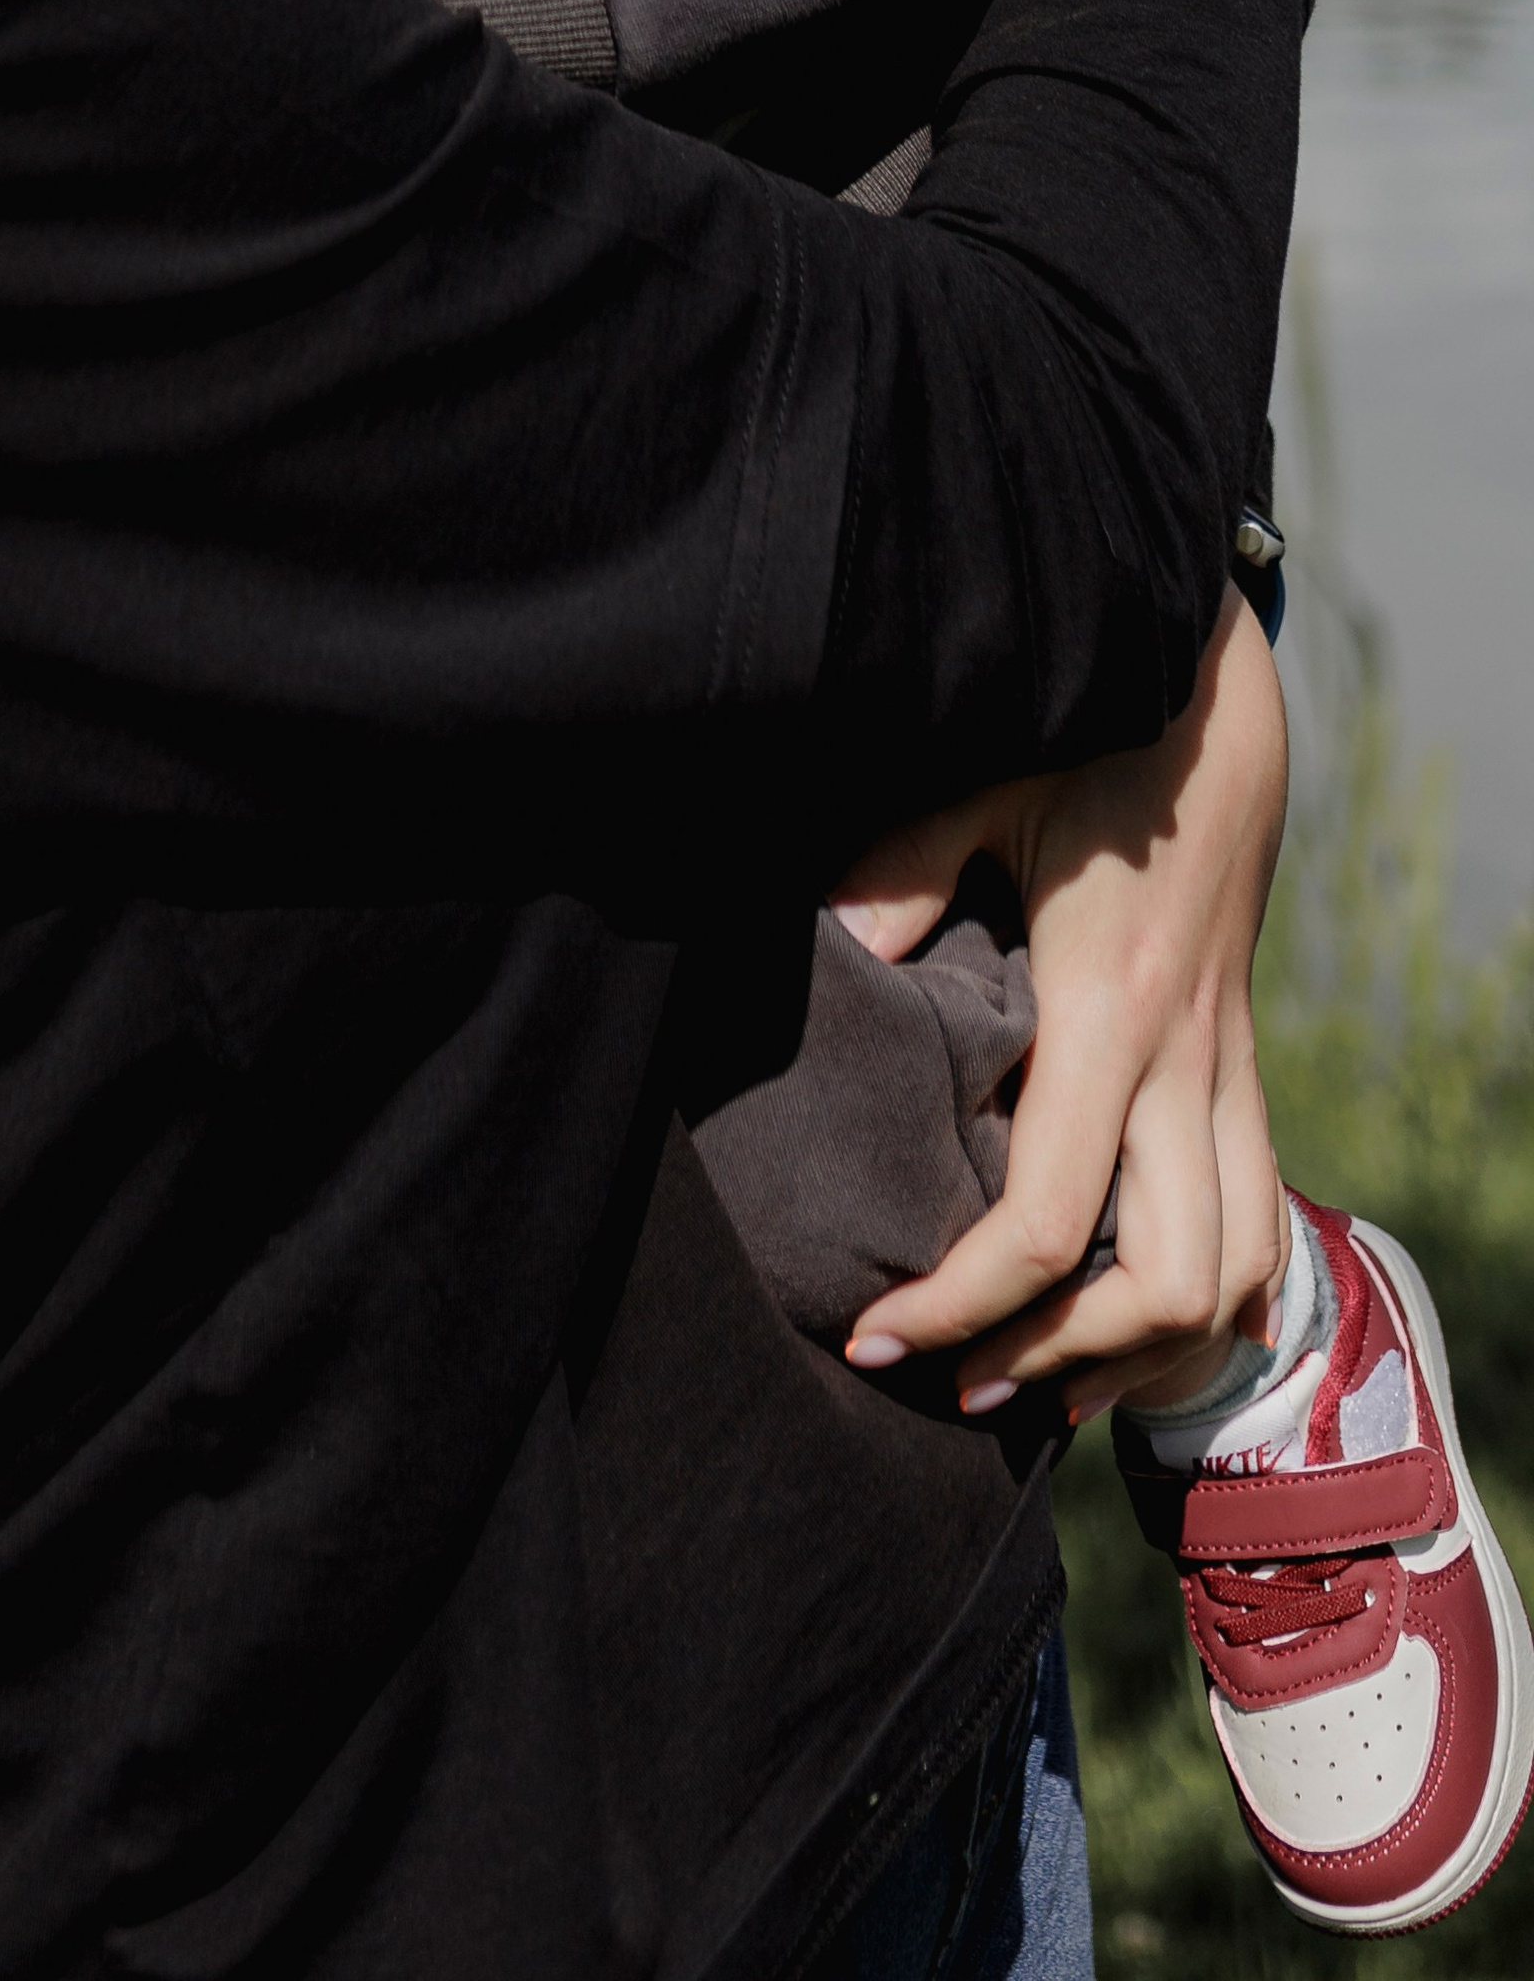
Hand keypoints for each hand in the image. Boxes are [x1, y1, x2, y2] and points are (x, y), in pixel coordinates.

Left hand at [834, 588, 1292, 1419]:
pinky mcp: (1243, 1072)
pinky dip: (1212, 1306)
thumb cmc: (1088, 746)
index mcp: (1111, 1012)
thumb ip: (905, 868)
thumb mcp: (986, 787)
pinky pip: (1262, 1226)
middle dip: (1058, 1357)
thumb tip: (839, 948)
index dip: (959, 1301)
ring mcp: (1228, 1075)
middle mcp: (1187, 1065)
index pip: (1044, 1216)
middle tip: (955, 1382)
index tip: (874, 1333)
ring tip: (1035, 1383)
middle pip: (1163, 1284)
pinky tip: (1132, 1334)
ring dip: (1144, 1354)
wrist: (1218, 718)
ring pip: (1235, 1274)